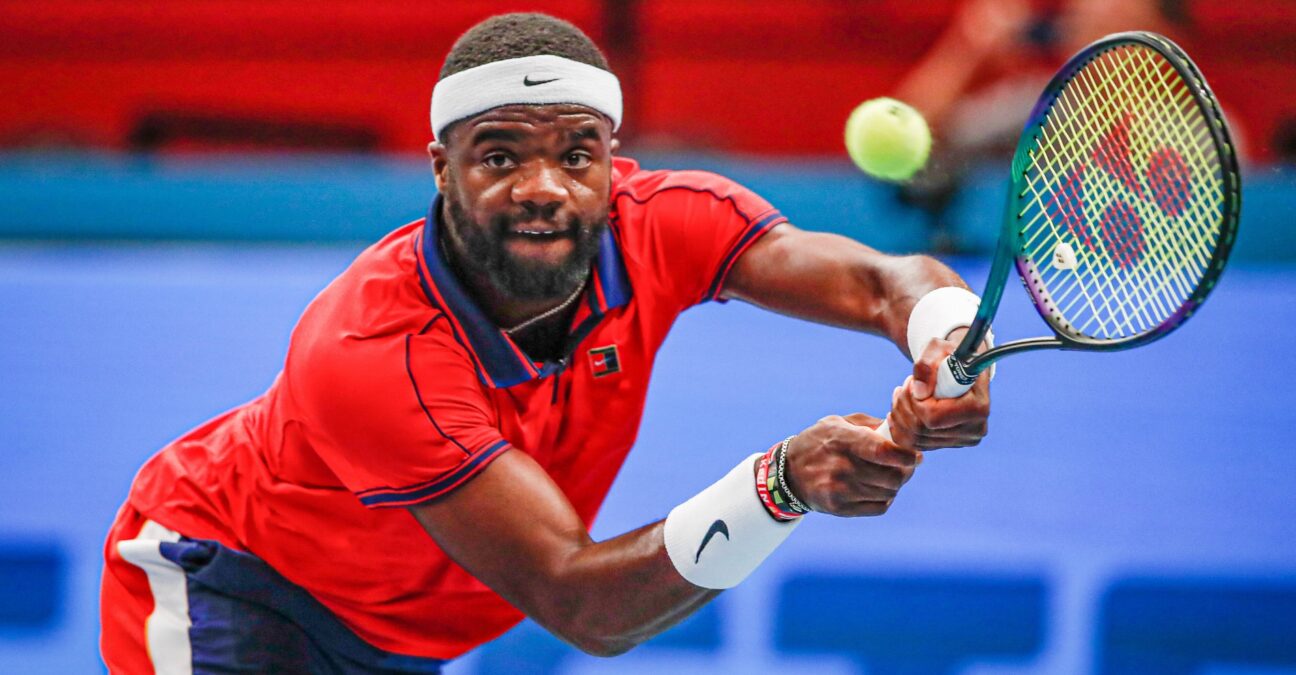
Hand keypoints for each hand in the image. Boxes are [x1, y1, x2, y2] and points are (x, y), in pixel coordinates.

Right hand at [782, 413, 922, 516]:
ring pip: (888, 493)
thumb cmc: (820, 442)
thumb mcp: (838, 423)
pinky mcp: (840, 508)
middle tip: (907, 466)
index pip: (883, 451)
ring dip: (895, 485)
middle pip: (892, 476)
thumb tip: (902, 431)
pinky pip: (879, 507)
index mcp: (842, 440)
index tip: (915, 456)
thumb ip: (871, 425)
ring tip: (891, 476)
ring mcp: (839, 490)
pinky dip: (885, 499)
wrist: (789, 472)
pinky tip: (878, 489)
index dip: (905, 455)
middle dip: (906, 471)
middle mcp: (840, 467)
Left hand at [886, 332, 990, 449]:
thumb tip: (919, 392)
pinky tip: (900, 408)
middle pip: (921, 431)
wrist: (959, 368)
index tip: (913, 383)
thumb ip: (926, 364)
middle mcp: (974, 430)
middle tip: (905, 386)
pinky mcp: (948, 444)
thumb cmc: (948, 356)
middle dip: (904, 406)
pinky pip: (913, 445)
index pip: (934, 418)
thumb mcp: (937, 348)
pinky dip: (899, 427)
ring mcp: (961, 440)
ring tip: (904, 393)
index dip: (915, 402)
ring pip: (914, 439)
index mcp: (978, 407)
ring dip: (900, 414)